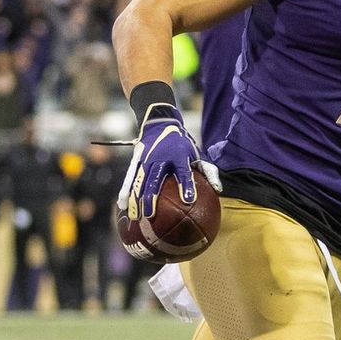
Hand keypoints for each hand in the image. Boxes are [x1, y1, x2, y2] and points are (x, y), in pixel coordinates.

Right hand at [118, 103, 220, 220]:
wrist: (159, 123)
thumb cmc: (180, 143)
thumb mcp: (195, 153)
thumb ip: (207, 171)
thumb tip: (219, 190)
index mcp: (178, 156)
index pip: (183, 172)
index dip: (186, 186)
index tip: (188, 201)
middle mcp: (160, 158)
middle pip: (154, 180)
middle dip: (151, 198)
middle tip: (150, 215)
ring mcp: (145, 159)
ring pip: (139, 181)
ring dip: (135, 199)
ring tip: (134, 216)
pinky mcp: (136, 161)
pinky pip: (130, 178)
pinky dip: (125, 191)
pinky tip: (122, 205)